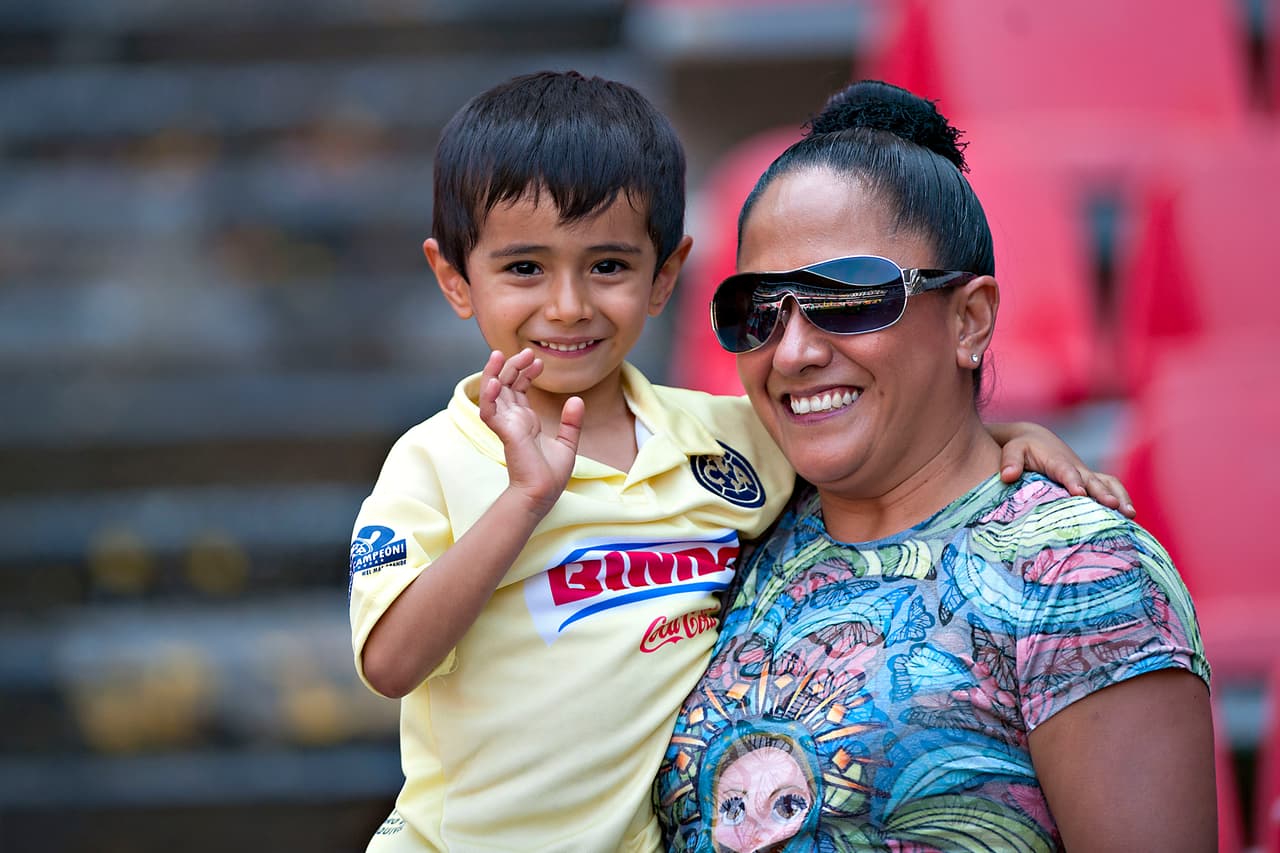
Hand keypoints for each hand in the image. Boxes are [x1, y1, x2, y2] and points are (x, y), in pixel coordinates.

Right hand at [477, 349, 583, 514]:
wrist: (544, 493)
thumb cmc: (551, 475)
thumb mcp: (568, 444)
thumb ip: (572, 422)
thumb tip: (577, 400)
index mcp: (525, 421)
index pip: (519, 389)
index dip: (525, 373)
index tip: (538, 361)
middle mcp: (513, 420)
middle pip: (506, 385)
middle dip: (513, 366)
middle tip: (526, 352)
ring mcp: (507, 425)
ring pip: (493, 393)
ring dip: (494, 373)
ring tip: (500, 355)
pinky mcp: (504, 433)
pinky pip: (489, 412)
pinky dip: (489, 396)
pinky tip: (495, 381)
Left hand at [994, 421, 1135, 516]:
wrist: (1036, 439)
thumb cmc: (1022, 447)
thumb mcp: (1012, 450)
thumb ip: (1009, 461)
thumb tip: (1007, 476)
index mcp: (1056, 461)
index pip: (1065, 471)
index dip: (1073, 481)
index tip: (1079, 493)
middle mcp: (1076, 467)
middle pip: (1092, 479)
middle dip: (1102, 492)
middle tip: (1112, 506)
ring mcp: (1086, 474)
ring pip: (1108, 483)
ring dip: (1120, 496)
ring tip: (1130, 515)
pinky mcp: (1091, 480)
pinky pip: (1111, 487)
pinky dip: (1122, 499)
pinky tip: (1129, 519)